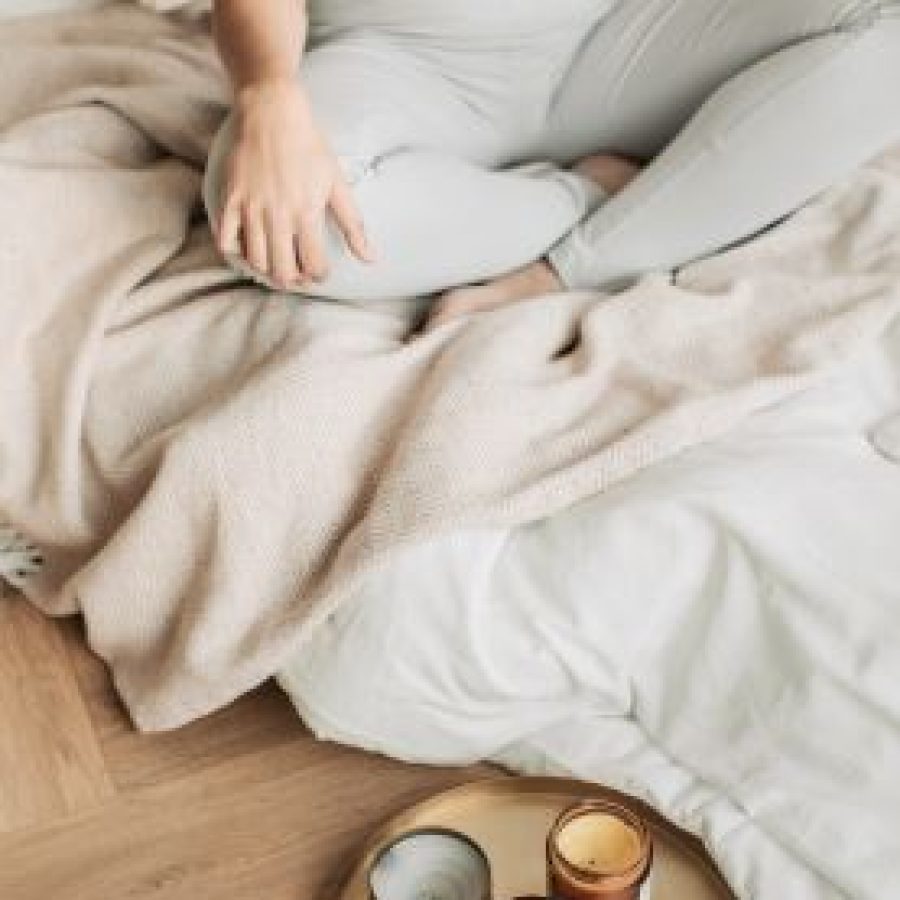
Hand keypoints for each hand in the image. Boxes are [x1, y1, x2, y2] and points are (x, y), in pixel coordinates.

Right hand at [215, 78, 374, 287]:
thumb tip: (371, 258)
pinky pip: (225, 240)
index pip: (314, 266)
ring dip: (268, 269)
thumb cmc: (309, 146)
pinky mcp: (230, 199)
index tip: (319, 271)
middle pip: (282, 271)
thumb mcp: (337, 184)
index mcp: (307, 214)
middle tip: (298, 273)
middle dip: (293, 280)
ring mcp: (251, 208)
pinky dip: (235, 252)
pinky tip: (248, 248)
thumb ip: (353, 225)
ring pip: (256, 260)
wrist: (272, 112)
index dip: (319, 275)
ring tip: (276, 263)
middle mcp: (278, 215)